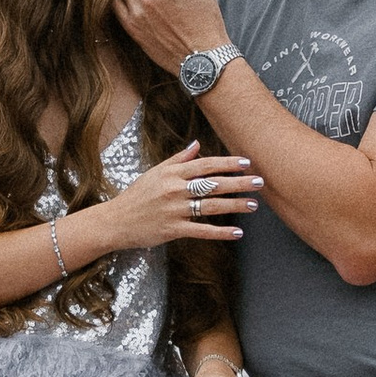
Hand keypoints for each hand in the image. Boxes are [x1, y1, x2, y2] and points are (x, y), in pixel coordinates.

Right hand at [103, 138, 264, 248]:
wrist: (116, 221)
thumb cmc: (137, 196)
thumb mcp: (155, 172)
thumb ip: (178, 159)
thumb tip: (197, 144)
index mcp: (172, 173)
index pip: (206, 165)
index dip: (228, 163)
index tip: (247, 162)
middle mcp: (175, 190)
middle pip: (213, 184)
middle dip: (239, 182)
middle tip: (260, 182)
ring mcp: (175, 210)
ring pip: (211, 206)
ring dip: (235, 205)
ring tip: (253, 204)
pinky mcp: (173, 229)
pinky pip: (202, 230)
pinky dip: (221, 232)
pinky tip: (237, 232)